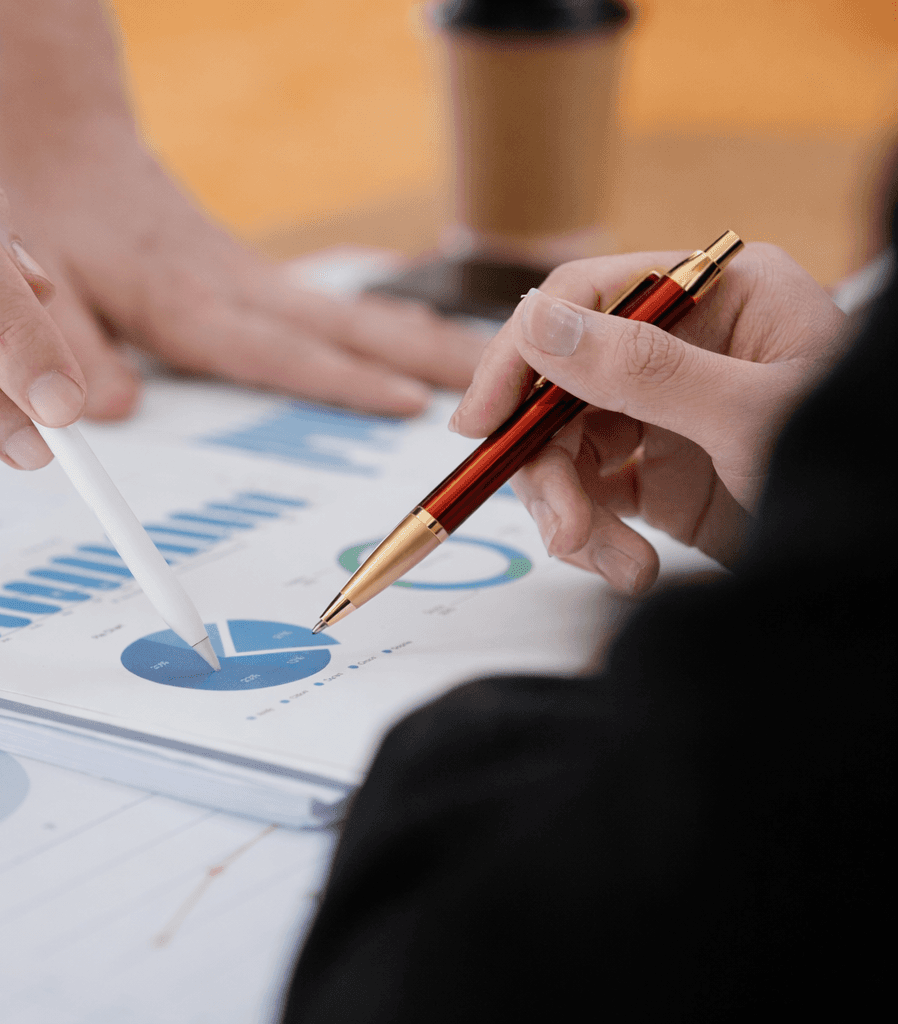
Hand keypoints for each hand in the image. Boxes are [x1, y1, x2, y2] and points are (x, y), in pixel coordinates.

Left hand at [0, 0, 480, 421]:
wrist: (70, 148)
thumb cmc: (58, 221)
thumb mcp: (48, 289)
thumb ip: (76, 351)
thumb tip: (111, 414)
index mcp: (189, 304)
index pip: (278, 350)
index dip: (341, 381)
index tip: (405, 404)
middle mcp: (237, 291)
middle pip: (347, 331)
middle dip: (426, 361)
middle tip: (503, 385)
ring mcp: (254, 281)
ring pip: (353, 316)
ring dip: (424, 343)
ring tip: (496, 368)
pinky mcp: (254, 278)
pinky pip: (333, 309)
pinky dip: (387, 327)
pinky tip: (424, 345)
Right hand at [450, 244, 847, 592]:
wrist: (880, 572)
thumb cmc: (855, 471)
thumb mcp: (749, 416)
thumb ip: (642, 368)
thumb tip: (537, 323)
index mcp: (716, 298)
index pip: (586, 298)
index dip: (522, 356)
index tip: (482, 421)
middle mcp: (682, 346)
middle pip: (561, 386)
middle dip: (550, 464)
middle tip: (562, 527)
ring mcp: (666, 411)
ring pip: (565, 448)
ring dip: (572, 513)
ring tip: (614, 565)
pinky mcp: (658, 476)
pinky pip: (590, 495)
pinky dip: (594, 538)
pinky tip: (631, 570)